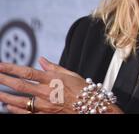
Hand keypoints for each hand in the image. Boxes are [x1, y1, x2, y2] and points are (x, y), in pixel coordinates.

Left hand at [0, 57, 122, 113]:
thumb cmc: (83, 90)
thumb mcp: (71, 74)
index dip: (11, 68)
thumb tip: (41, 60)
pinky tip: (7, 105)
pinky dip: (15, 109)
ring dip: (5, 96)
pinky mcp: (46, 114)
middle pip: (20, 85)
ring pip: (20, 101)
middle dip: (4, 80)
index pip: (27, 72)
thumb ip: (53, 67)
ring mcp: (45, 105)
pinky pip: (26, 113)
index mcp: (53, 79)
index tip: (0, 65)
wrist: (93, 107)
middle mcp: (47, 92)